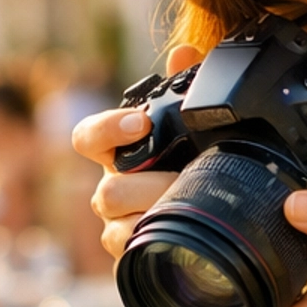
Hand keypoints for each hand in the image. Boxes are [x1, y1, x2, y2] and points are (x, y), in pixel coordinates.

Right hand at [72, 45, 200, 261]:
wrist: (217, 221)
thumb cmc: (195, 166)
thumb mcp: (197, 128)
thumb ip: (186, 88)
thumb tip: (183, 53)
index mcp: (119, 153)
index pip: (89, 137)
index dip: (108, 128)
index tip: (140, 122)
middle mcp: (112, 187)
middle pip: (107, 189)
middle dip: (148, 183)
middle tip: (185, 177)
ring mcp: (118, 223)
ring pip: (115, 222)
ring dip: (154, 212)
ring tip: (188, 205)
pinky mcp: (130, 253)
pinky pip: (127, 251)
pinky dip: (151, 243)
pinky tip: (178, 235)